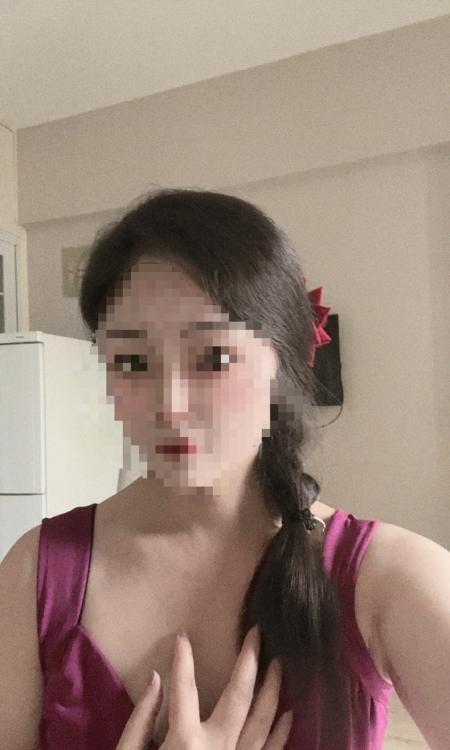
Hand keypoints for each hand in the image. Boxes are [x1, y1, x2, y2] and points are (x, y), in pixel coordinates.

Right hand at [115, 624, 293, 748]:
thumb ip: (141, 720)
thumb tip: (158, 680)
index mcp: (183, 742)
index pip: (184, 688)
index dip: (182, 659)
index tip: (182, 635)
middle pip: (239, 697)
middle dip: (250, 662)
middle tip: (258, 633)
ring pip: (263, 722)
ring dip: (273, 690)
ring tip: (279, 663)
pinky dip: (281, 733)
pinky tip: (289, 713)